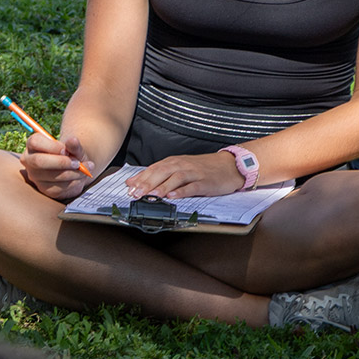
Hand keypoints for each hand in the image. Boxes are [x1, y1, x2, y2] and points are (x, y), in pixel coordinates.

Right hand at [19, 132, 92, 201]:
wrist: (73, 170)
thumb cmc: (71, 155)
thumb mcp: (74, 148)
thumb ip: (74, 145)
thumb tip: (73, 140)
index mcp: (33, 144)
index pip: (35, 142)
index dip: (53, 146)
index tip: (67, 150)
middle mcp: (29, 160)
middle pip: (39, 161)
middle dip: (61, 163)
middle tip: (77, 163)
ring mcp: (34, 176)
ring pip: (51, 176)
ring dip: (72, 174)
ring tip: (84, 170)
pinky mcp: (43, 189)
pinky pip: (58, 187)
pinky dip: (73, 183)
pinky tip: (79, 178)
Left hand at [127, 152, 243, 198]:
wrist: (229, 164)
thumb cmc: (203, 167)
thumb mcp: (180, 167)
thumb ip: (160, 173)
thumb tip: (136, 181)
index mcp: (174, 162)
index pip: (153, 169)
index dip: (140, 178)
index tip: (128, 187)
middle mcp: (182, 165)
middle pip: (162, 172)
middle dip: (147, 183)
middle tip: (135, 193)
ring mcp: (194, 173)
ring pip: (175, 178)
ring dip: (162, 187)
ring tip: (151, 196)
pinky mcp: (205, 182)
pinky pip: (192, 186)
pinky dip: (182, 191)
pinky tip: (173, 196)